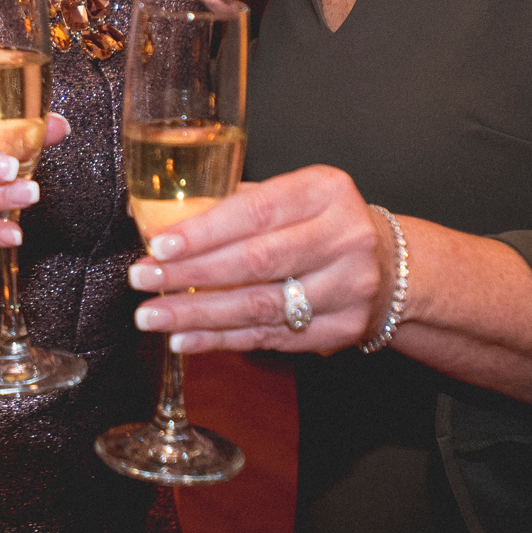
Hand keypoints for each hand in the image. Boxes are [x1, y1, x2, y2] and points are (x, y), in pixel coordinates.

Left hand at [123, 165, 381, 354]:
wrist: (389, 265)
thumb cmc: (321, 222)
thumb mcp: (291, 195)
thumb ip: (229, 202)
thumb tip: (149, 215)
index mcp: (324, 192)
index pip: (255, 212)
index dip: (204, 231)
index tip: (159, 245)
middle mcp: (343, 238)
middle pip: (256, 261)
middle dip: (191, 274)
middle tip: (142, 279)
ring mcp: (346, 288)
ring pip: (260, 306)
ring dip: (198, 315)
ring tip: (152, 316)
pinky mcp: (341, 329)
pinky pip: (269, 338)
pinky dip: (221, 340)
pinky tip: (185, 340)